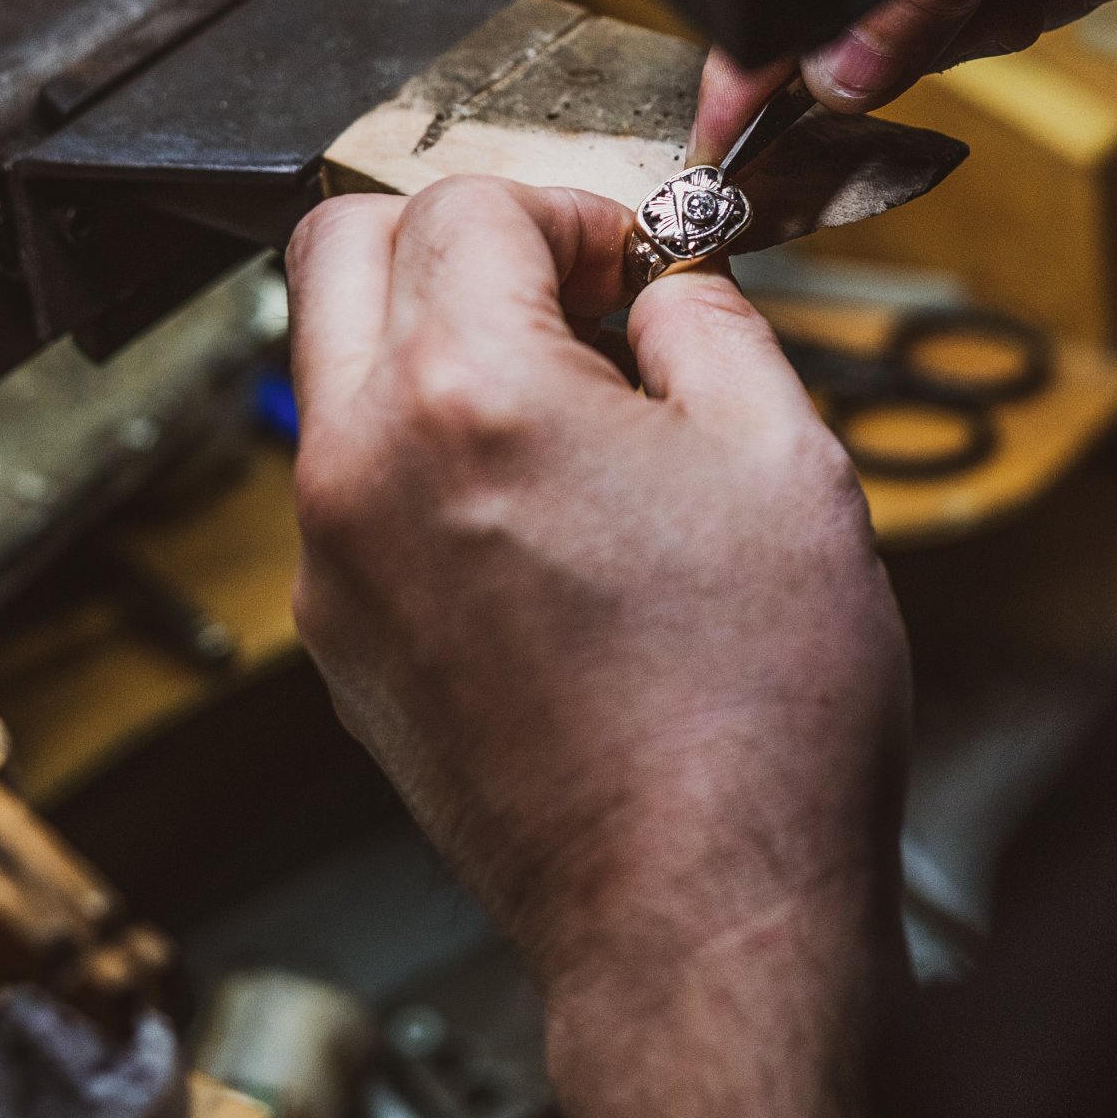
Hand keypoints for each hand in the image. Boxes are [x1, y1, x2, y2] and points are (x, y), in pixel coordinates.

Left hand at [287, 179, 912, 1117]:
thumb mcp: (785, 456)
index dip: (571, 211)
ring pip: (333, 365)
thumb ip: (704, 317)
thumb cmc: (756, 709)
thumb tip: (661, 276)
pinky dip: (424, 453)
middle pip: (340, 247)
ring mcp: (331, 562)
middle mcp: (362, 465)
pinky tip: (544, 523)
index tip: (634, 267)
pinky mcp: (338, 642)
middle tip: (571, 300)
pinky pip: (350, 482)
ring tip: (572, 421)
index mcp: (470, 393)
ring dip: (433, 342)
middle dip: (458, 240)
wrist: (698, 916)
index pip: (466, 201)